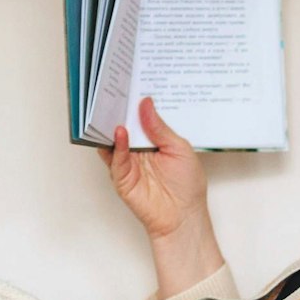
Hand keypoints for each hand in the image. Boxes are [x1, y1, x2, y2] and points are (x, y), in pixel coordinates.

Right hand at [98, 96, 208, 241]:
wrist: (184, 216)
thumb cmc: (187, 185)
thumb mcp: (179, 148)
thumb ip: (160, 127)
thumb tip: (145, 104)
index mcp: (153, 140)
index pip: (139, 118)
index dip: (135, 103)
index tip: (131, 82)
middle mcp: (138, 149)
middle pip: (125, 125)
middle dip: (120, 110)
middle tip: (116, 88)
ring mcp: (128, 163)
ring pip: (114, 140)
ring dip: (112, 124)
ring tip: (112, 107)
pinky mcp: (121, 178)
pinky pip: (115, 159)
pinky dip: (116, 145)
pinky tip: (119, 132)